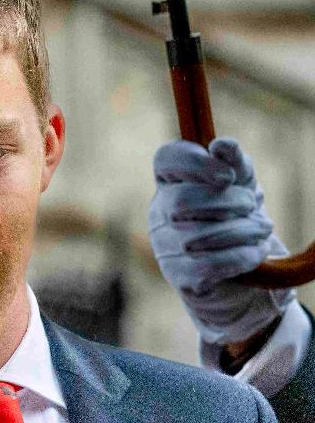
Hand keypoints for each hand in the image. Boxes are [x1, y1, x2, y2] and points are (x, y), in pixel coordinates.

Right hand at [149, 137, 295, 348]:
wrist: (237, 274)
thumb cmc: (236, 220)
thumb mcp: (242, 186)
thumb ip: (235, 163)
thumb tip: (222, 146)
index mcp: (171, 183)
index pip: (166, 159)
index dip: (195, 162)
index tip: (227, 176)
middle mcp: (160, 214)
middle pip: (182, 200)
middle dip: (228, 201)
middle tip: (250, 204)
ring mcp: (165, 248)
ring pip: (201, 235)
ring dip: (245, 230)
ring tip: (262, 229)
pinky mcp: (179, 276)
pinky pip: (211, 264)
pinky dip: (243, 256)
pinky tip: (256, 252)